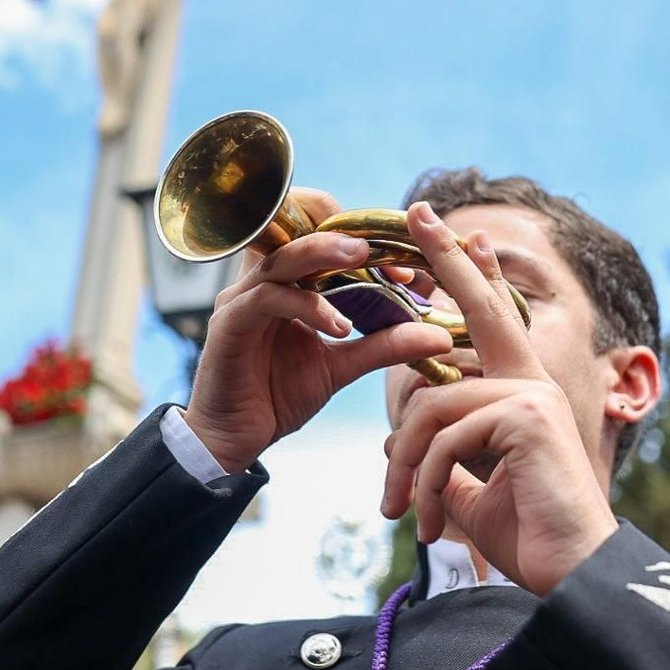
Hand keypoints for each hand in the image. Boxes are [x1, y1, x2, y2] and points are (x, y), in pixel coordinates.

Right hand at [184, 189, 452, 474]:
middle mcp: (262, 281)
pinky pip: (266, 300)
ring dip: (322, 253)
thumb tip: (439, 336)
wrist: (231, 440)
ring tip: (360, 258)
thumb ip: (384, 345)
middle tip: (382, 246)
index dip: (361, 237)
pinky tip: (339, 326)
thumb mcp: (342, 366)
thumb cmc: (278, 395)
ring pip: (282, 258)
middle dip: (342, 231)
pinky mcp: (229, 324)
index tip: (405, 267)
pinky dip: (306, 306)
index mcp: (288, 281)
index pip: (319, 233)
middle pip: (297, 230)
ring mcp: (241, 299)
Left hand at [381, 203, 618, 596]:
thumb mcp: (474, 498)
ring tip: (398, 513)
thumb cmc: (533, 542)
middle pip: (481, 308)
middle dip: (446, 258)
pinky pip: (446, 437)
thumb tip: (401, 450)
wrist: (572, 579)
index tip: (464, 234)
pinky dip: (427, 486)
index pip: (494, 325)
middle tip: (417, 214)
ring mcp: (532, 397)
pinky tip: (432, 524)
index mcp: (523, 396)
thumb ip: (446, 466)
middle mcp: (533, 385)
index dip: (477, 277)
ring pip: (432, 406)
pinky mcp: (526, 419)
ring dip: (405, 467)